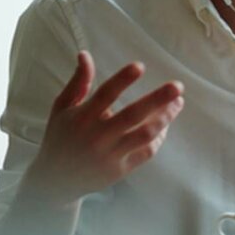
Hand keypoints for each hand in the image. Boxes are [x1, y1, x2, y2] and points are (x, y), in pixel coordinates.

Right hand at [20, 51, 184, 207]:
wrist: (56, 180)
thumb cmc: (61, 137)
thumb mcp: (63, 108)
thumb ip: (78, 82)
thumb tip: (85, 54)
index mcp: (82, 117)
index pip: (105, 94)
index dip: (122, 79)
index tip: (140, 66)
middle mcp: (97, 135)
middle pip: (132, 115)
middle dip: (158, 99)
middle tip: (177, 86)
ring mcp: (110, 154)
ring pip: (144, 134)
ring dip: (165, 118)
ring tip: (178, 102)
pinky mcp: (120, 170)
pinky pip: (146, 152)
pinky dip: (158, 138)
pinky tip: (166, 124)